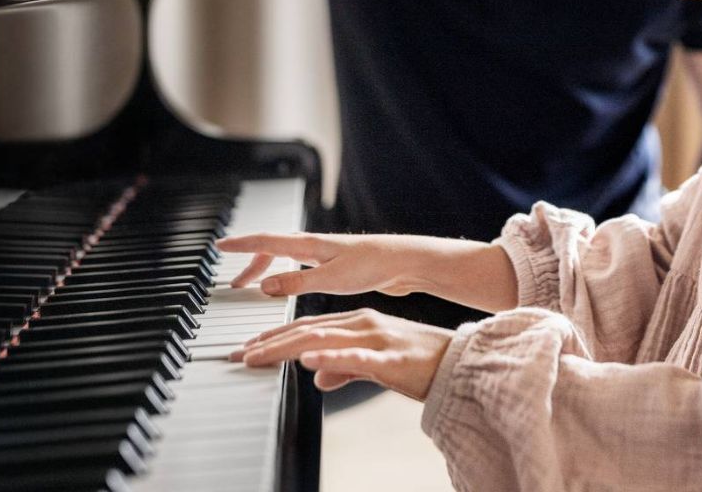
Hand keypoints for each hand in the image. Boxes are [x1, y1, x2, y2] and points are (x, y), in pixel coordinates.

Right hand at [220, 231, 434, 298]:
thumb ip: (297, 283)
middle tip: (234, 283)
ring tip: (254, 287)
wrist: (403, 263)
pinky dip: (282, 274)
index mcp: (309, 245)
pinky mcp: (333, 265)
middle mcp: (313, 246)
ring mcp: (323, 254)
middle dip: (249, 263)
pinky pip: (297, 266)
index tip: (220, 246)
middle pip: (271, 249)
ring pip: (284, 257)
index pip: (266, 241)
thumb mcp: (331, 279)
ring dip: (265, 269)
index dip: (241, 245)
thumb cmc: (372, 266)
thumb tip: (264, 286)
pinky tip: (286, 286)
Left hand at [232, 308, 452, 399]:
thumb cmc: (421, 364)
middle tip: (240, 354)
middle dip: (270, 342)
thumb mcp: (376, 365)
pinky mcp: (391, 360)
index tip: (249, 348)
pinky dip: (331, 358)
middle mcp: (365, 324)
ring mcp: (377, 339)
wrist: (461, 364)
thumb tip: (318, 377)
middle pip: (308, 331)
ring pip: (323, 340)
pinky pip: (357, 358)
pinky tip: (309, 361)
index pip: (309, 328)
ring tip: (259, 356)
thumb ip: (346, 367)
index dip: (276, 337)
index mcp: (360, 323)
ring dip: (286, 348)